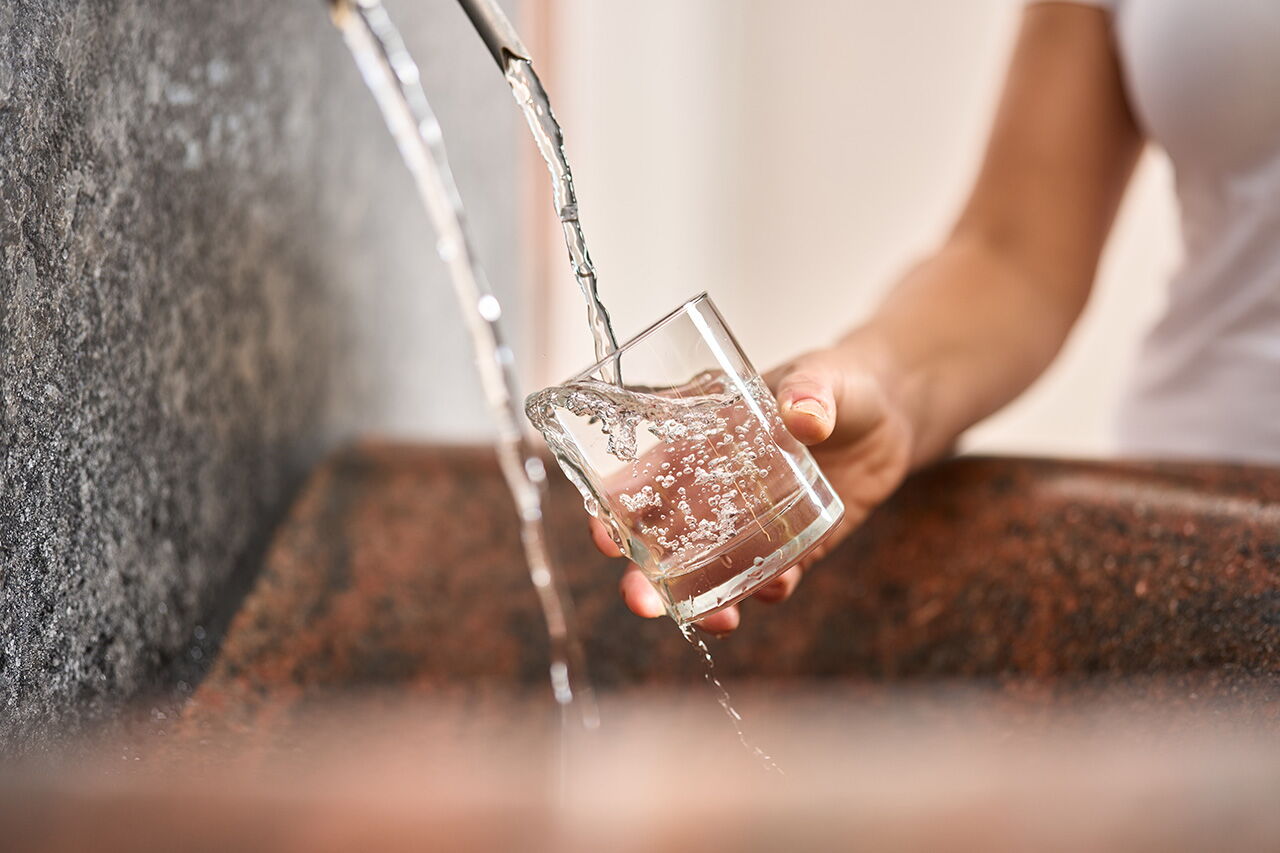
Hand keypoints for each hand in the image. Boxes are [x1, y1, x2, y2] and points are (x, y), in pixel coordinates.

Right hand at [589, 342, 914, 633]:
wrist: (891, 415)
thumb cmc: (841, 382)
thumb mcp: (825, 378)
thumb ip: (812, 392)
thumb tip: (804, 416)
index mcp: (701, 438)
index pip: (644, 475)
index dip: (615, 507)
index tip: (605, 535)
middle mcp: (717, 486)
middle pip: (664, 537)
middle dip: (645, 574)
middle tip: (641, 600)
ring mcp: (753, 520)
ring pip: (711, 568)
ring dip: (701, 599)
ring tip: (715, 619)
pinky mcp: (793, 543)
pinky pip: (770, 576)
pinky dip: (767, 589)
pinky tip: (776, 588)